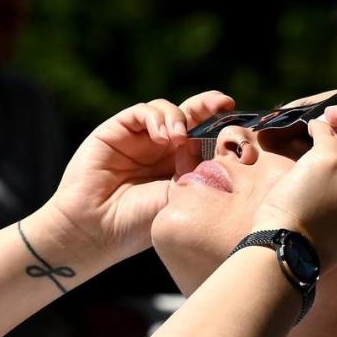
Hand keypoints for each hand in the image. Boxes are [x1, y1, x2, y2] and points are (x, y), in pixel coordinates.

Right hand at [48, 91, 234, 261]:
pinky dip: (157, 118)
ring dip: (179, 118)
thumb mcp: (179, 200)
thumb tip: (219, 147)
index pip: (206, 138)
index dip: (222, 128)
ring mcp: (139, 139)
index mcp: (179, 167)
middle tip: (224, 106)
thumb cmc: (137, 225)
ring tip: (179, 139)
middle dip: (209, 106)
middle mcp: (160, 150)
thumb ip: (197, 172)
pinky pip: (143, 112)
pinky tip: (161, 137)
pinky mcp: (117, 131)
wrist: (96, 230)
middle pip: (191, 116)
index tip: (240, 126)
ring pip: (168, 110)